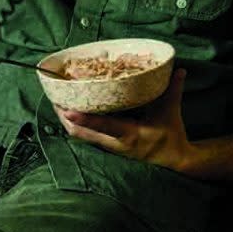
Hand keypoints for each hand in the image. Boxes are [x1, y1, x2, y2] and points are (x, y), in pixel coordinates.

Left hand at [53, 67, 191, 169]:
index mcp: (130, 135)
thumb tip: (178, 69)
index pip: (104, 126)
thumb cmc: (171, 136)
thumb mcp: (171, 113)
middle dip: (66, 117)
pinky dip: (76, 124)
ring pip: (80, 136)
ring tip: (57, 102)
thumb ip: (173, 90)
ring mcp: (109, 147)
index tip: (68, 109)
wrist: (173, 162)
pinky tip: (69, 111)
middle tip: (54, 98)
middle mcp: (115, 143)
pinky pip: (86, 136)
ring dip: (67, 121)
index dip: (84, 119)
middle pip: (81, 134)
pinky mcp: (107, 146)